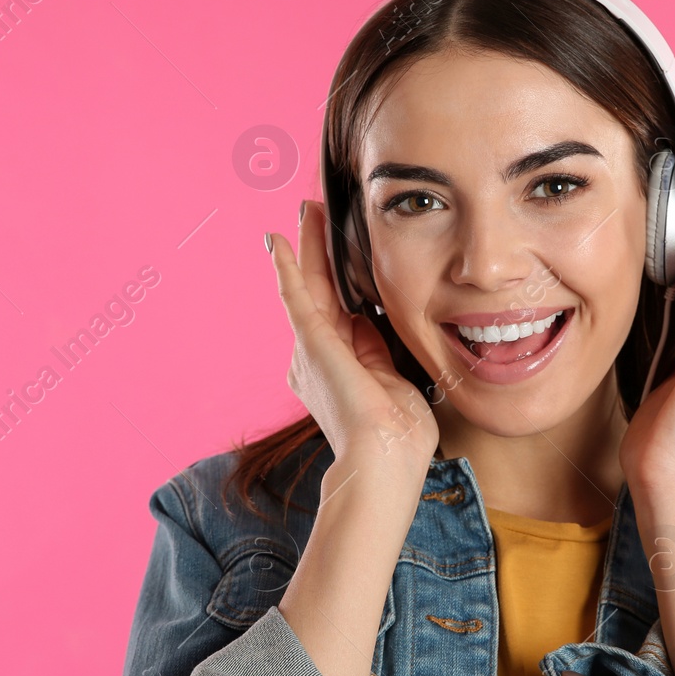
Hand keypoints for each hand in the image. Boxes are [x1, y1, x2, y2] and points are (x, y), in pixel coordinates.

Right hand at [266, 200, 438, 469]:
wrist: (383, 462)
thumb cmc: (397, 439)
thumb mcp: (393, 383)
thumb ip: (378, 353)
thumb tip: (369, 321)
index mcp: (339, 369)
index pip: (342, 315)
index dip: (342, 281)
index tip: (343, 253)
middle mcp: (316, 358)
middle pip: (320, 292)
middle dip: (317, 253)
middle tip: (314, 216)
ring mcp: (311, 351)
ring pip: (308, 286)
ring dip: (306, 247)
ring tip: (305, 213)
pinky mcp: (312, 344)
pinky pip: (296, 296)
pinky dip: (286, 266)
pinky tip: (277, 239)